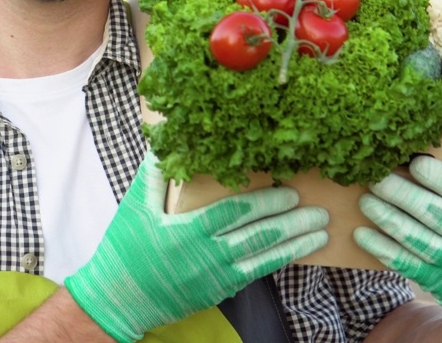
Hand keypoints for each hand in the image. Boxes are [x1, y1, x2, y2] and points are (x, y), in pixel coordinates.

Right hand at [64, 151, 328, 342]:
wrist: (120, 298)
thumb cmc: (124, 250)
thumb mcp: (133, 208)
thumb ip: (152, 176)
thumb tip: (163, 144)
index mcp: (187, 230)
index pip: (236, 212)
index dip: (265, 201)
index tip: (289, 191)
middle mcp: (208, 255)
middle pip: (259, 235)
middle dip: (292, 222)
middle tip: (318, 210)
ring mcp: (216, 276)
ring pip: (264, 257)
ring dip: (295, 244)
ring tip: (321, 232)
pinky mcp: (219, 290)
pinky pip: (256, 274)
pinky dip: (278, 262)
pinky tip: (295, 252)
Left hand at [354, 156, 441, 342]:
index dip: (441, 178)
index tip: (416, 163)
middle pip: (434, 214)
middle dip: (402, 194)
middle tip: (376, 177)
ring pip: (416, 238)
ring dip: (387, 218)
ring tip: (366, 200)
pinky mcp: (437, 282)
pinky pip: (406, 264)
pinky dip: (382, 249)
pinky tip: (362, 234)